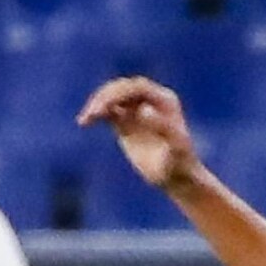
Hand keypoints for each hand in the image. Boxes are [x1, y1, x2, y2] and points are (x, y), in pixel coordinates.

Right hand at [77, 77, 201, 191]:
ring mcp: (136, 110)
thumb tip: (143, 110)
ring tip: (85, 119)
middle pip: (122, 89)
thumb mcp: (175, 147)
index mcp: (164, 100)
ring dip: (97, 104)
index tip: (107, 106)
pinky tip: (85, 122)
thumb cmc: (180, 163)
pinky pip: (108, 112)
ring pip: (113, 98)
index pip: (138, 87)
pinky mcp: (125, 123)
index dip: (121, 92)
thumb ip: (162, 127)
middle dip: (106, 97)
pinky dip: (96, 114)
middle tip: (93, 112)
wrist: (176, 178)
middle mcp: (150, 100)